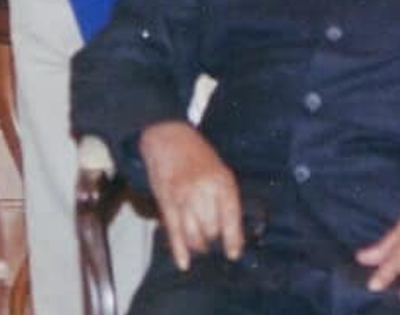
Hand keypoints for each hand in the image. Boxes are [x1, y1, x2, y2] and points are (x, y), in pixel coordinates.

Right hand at [139, 120, 244, 269]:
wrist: (166, 136)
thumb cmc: (196, 154)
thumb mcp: (219, 169)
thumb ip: (226, 196)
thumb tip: (232, 229)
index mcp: (221, 180)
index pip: (231, 217)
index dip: (233, 239)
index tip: (233, 253)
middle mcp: (203, 190)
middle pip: (211, 229)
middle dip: (213, 239)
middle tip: (212, 240)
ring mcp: (183, 196)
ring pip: (193, 234)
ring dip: (198, 245)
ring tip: (200, 245)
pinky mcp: (166, 200)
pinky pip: (174, 230)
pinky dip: (179, 250)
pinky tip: (184, 263)